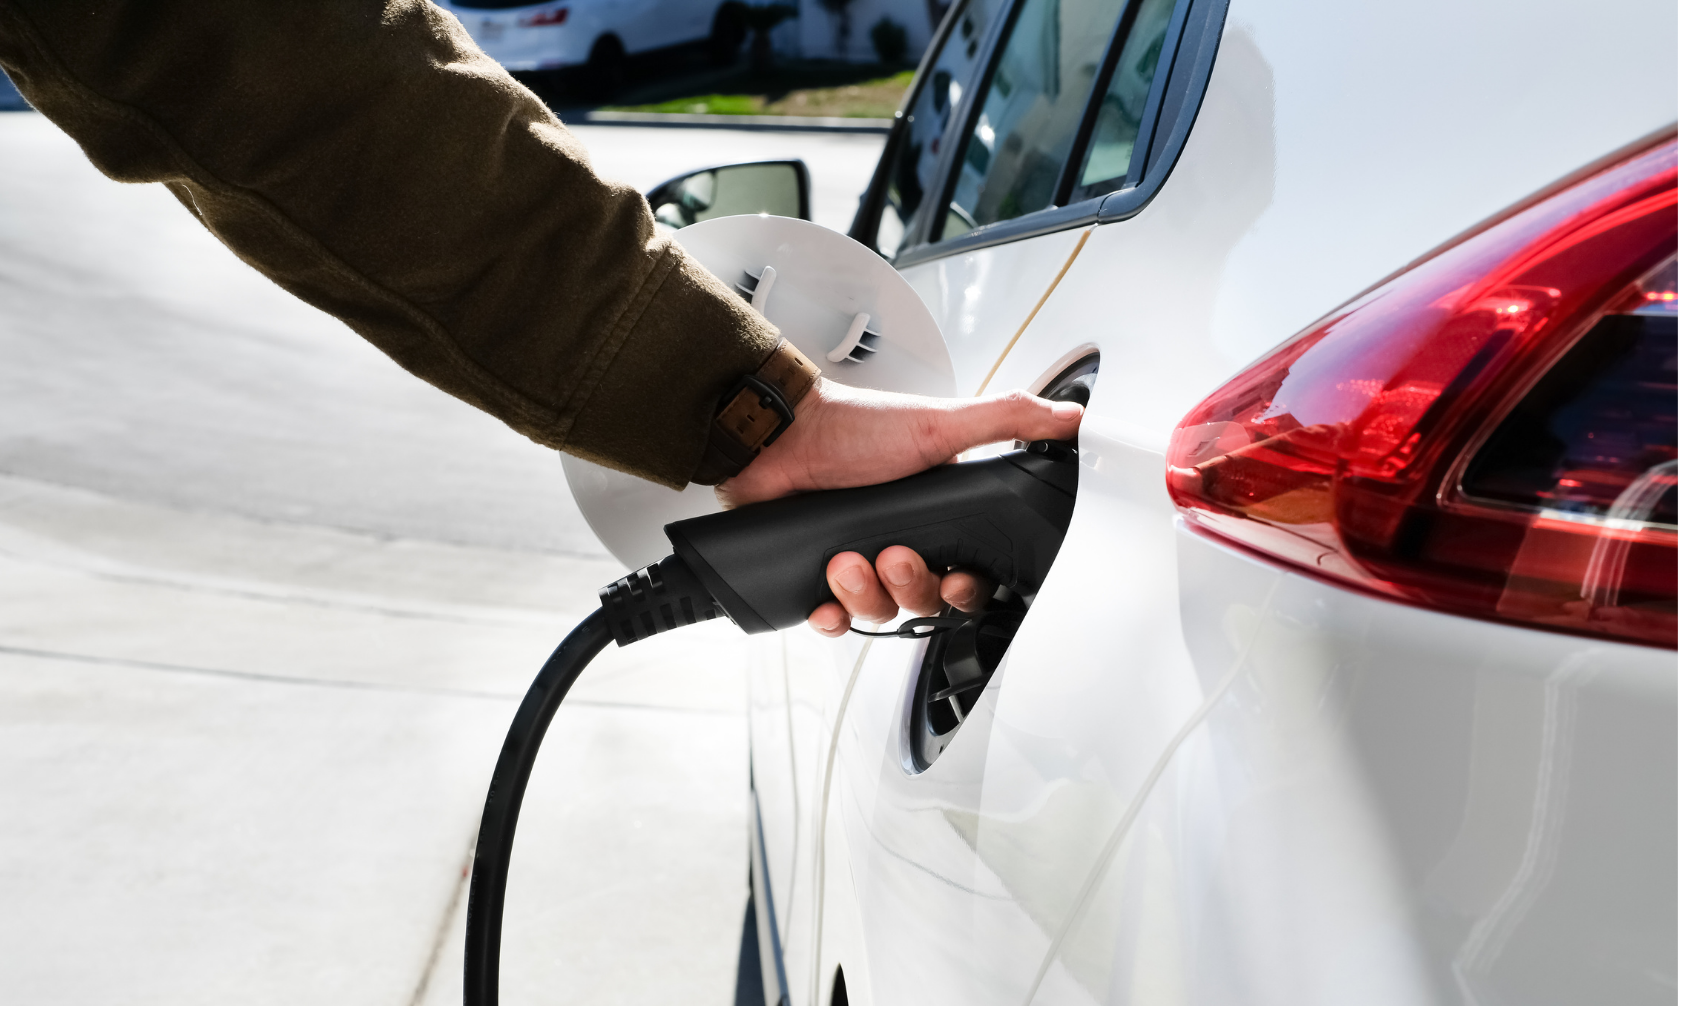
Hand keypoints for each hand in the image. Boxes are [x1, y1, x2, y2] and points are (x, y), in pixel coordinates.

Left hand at [717, 378, 1082, 636]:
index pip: (970, 574)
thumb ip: (1008, 421)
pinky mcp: (817, 576)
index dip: (967, 588)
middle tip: (893, 555)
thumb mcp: (940, 422)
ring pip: (879, 613)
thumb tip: (1069, 418)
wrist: (778, 435)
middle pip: (926, 601)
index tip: (957, 579)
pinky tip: (824, 602)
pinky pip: (834, 621)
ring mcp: (858, 562)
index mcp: (938, 516)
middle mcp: (902, 542)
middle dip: (912, 585)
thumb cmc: (854, 426)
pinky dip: (831, 618)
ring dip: (865, 593)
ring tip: (846, 559)